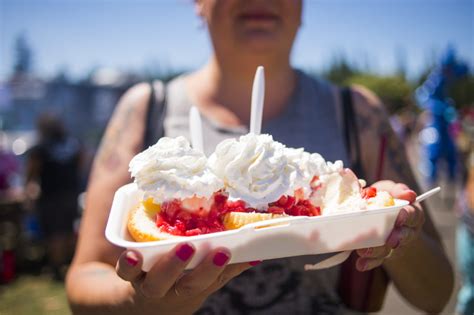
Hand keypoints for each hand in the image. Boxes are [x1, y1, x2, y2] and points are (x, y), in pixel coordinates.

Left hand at [116, 244, 253, 314]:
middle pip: (191, 285)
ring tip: (184, 247)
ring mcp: (150, 285)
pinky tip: (131, 253)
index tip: (231, 251)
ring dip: (171, 267)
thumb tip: (257, 255)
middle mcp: (175, 290)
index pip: (214, 279)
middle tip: (220, 251)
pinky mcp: (129, 276)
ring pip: (159, 282)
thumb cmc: (176, 285)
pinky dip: (129, 264)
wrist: (135, 304)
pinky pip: (126, 273)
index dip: (225, 267)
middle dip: (206, 269)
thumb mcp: (202, 281)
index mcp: (195, 287)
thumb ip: (226, 269)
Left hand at [355, 181, 421, 271]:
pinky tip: (360, 264)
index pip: (413, 214)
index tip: (399, 217)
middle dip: (397, 238)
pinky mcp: (384, 253)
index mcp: (412, 213)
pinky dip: (369, 262)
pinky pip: (378, 259)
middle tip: (390, 240)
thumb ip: (398, 190)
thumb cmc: (387, 198)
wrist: (380, 213)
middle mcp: (408, 231)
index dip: (407, 216)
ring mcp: (396, 244)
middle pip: (405, 236)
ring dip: (377, 251)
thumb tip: (408, 194)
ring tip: (364, 251)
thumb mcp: (392, 190)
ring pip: (390, 250)